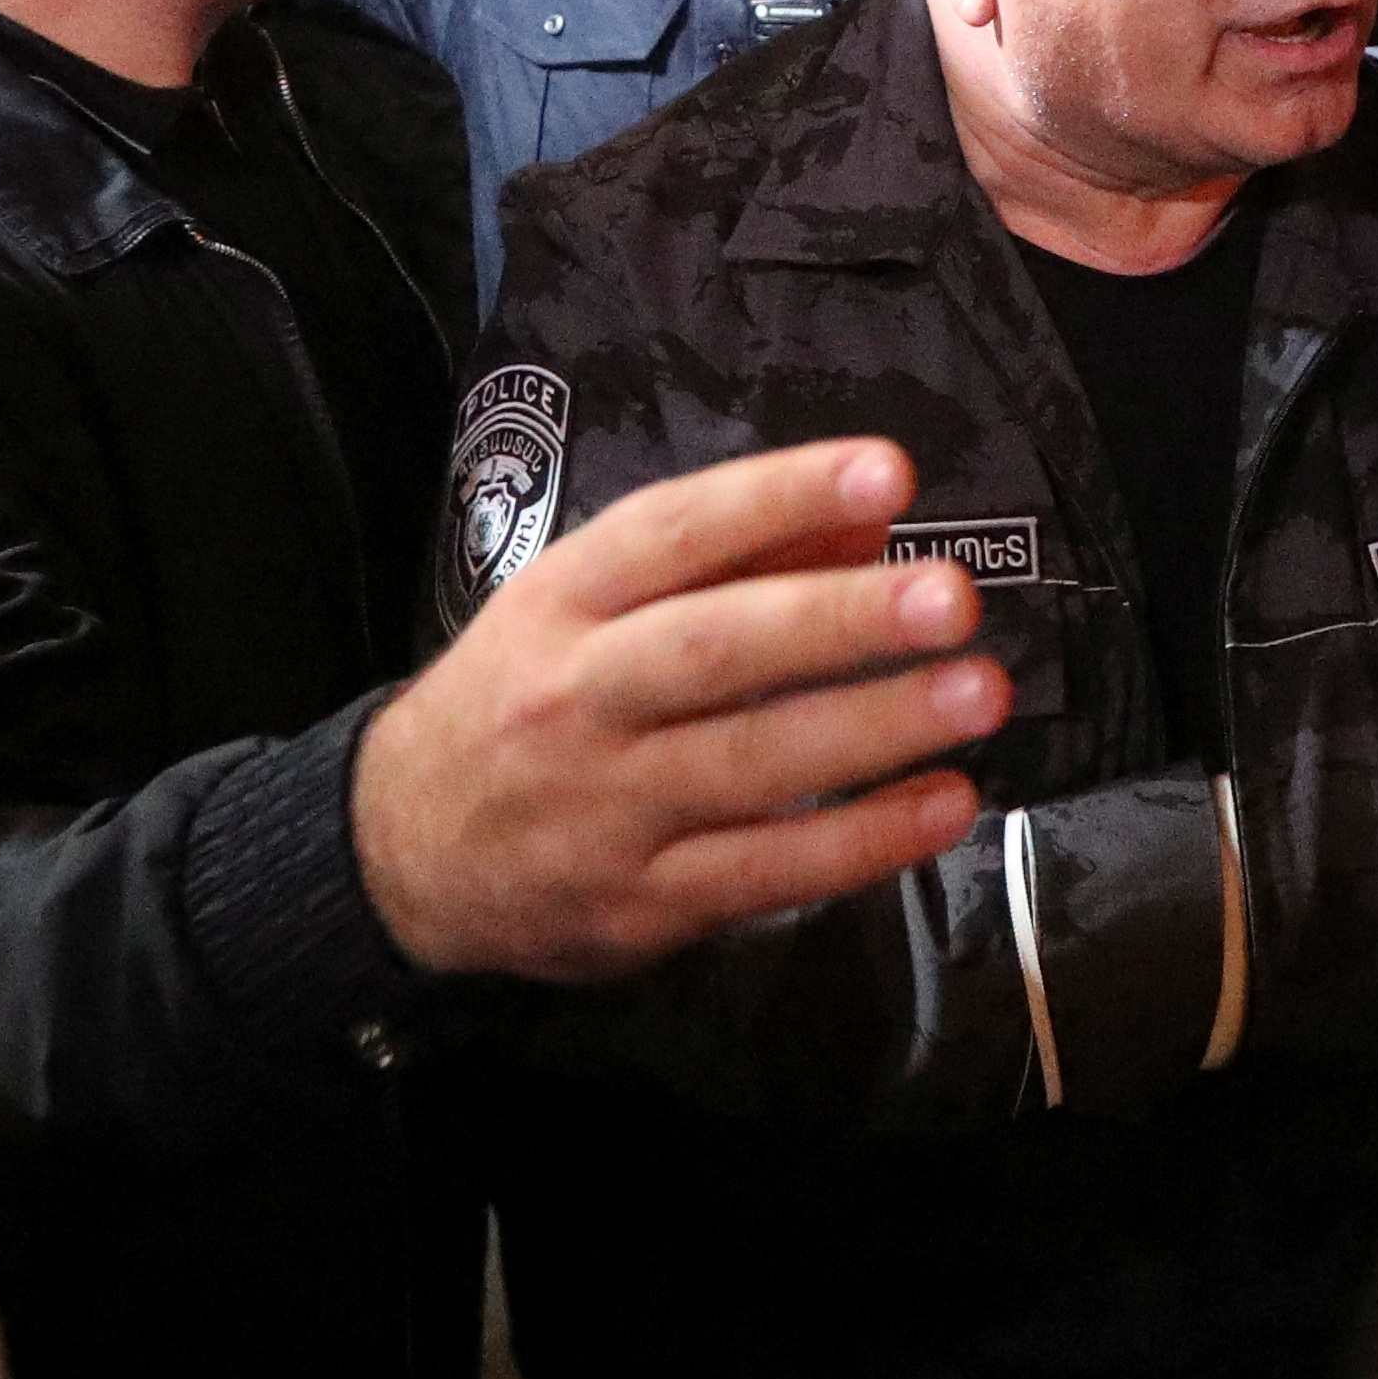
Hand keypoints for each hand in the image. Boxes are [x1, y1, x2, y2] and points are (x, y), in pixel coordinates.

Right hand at [356, 440, 1003, 981]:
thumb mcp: (588, 607)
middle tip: (952, 596)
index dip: (780, 497)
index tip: (889, 474)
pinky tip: (944, 805)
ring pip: (749, 765)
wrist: (400, 851)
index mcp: (562, 602)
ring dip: (875, 729)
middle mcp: (576, 697)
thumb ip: (730, 561)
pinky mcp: (638, 904)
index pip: (672, 533)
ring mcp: (604, 808)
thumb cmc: (524, 700)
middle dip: (838, 620)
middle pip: (714, 649)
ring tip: (977, 692)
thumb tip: (870, 522)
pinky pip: (764, 871)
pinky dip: (861, 842)